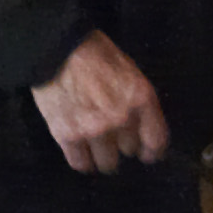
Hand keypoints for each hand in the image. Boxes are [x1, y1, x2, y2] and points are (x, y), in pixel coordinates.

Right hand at [31, 30, 168, 174]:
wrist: (57, 49)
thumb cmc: (95, 53)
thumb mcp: (129, 70)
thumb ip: (137, 100)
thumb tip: (141, 125)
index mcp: (140, 99)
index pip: (155, 140)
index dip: (152, 151)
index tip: (147, 155)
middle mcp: (121, 119)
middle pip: (129, 150)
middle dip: (123, 145)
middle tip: (114, 139)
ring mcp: (94, 129)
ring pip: (107, 162)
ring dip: (104, 158)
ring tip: (97, 151)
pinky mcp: (67, 135)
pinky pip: (80, 163)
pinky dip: (82, 162)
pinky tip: (82, 155)